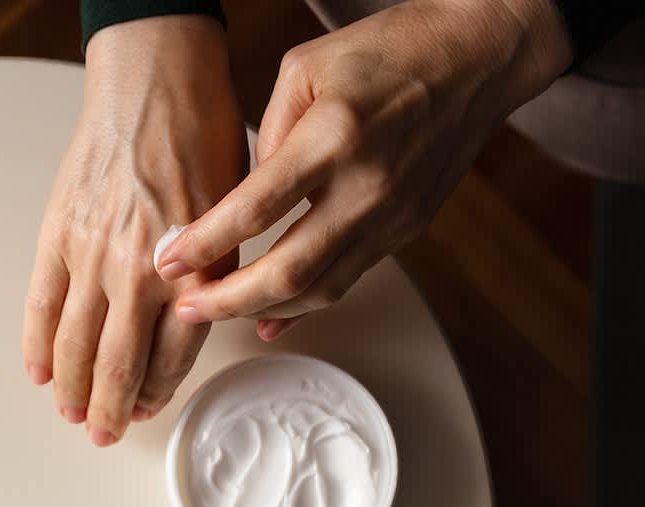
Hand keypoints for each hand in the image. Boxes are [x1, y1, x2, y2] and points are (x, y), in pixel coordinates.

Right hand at [22, 16, 245, 445]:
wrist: (157, 88)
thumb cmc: (207, 144)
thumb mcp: (237, 217)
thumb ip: (217, 275)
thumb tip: (193, 323)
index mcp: (196, 272)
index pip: (173, 356)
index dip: (158, 389)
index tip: (147, 407)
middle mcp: (143, 272)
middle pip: (120, 362)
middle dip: (112, 407)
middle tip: (105, 433)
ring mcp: (95, 253)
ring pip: (78, 342)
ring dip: (73, 386)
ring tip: (71, 413)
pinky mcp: (59, 231)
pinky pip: (42, 301)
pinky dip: (39, 340)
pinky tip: (38, 368)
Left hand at [156, 0, 571, 339]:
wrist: (474, 59)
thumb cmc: (389, 51)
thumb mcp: (304, 70)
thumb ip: (268, 136)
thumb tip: (247, 199)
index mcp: (333, 136)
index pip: (255, 209)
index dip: (205, 242)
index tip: (170, 260)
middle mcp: (367, 186)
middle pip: (291, 271)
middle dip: (229, 301)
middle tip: (189, 309)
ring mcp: (393, 215)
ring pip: (323, 289)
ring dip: (266, 310)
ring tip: (223, 313)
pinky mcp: (407, 229)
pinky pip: (351, 279)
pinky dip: (308, 303)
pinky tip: (275, 316)